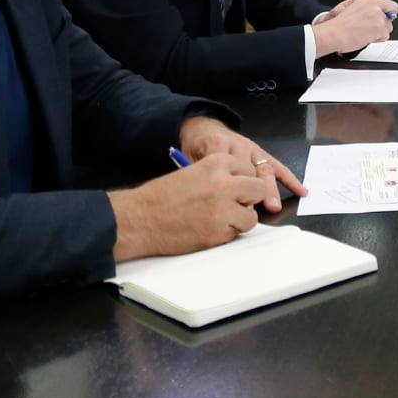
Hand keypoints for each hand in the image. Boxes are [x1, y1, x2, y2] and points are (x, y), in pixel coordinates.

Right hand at [108, 152, 269, 260]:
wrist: (139, 219)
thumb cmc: (161, 196)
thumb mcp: (193, 171)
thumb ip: (219, 175)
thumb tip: (241, 186)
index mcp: (217, 162)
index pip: (249, 169)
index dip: (242, 180)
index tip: (235, 188)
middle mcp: (224, 183)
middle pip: (258, 189)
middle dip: (249, 199)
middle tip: (235, 205)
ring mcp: (223, 208)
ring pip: (252, 217)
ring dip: (239, 220)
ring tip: (219, 220)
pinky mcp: (218, 232)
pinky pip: (236, 234)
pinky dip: (226, 234)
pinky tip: (208, 229)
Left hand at [179, 115, 306, 211]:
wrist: (202, 129)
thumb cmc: (196, 149)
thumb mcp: (189, 160)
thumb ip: (198, 176)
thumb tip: (207, 200)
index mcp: (217, 144)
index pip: (228, 167)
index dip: (231, 186)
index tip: (232, 205)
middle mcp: (238, 144)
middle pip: (250, 168)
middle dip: (254, 189)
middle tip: (254, 208)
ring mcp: (252, 148)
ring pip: (265, 169)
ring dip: (270, 189)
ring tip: (274, 206)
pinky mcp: (261, 153)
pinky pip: (277, 166)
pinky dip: (289, 179)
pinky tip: (301, 191)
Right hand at [313, 0, 397, 57]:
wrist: (333, 34)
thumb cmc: (337, 24)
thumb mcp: (349, 6)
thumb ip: (365, 6)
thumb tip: (376, 11)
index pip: (386, 3)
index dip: (381, 12)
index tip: (376, 17)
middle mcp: (375, 4)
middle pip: (392, 12)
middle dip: (385, 20)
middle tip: (375, 26)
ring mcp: (379, 15)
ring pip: (389, 26)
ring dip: (380, 31)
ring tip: (365, 33)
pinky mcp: (380, 27)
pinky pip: (385, 36)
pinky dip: (377, 39)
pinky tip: (366, 38)